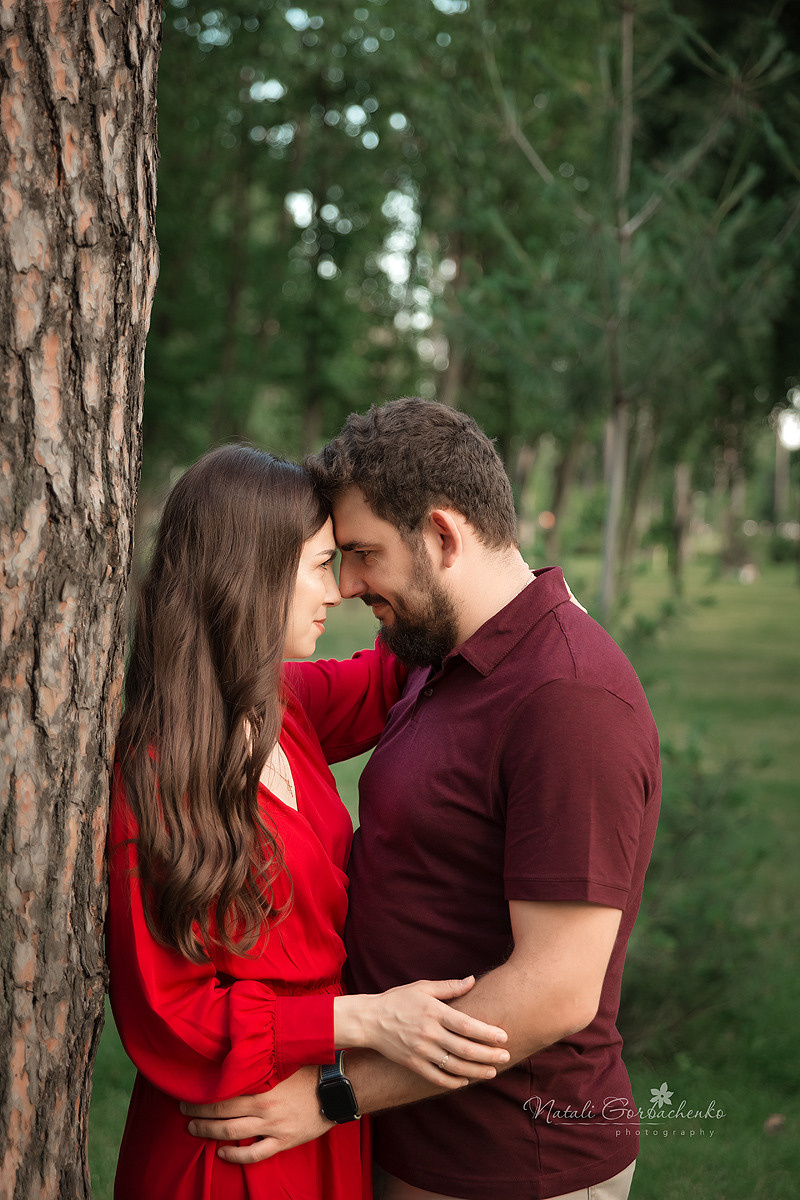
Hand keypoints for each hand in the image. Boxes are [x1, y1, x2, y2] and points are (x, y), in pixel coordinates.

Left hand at [181, 1066, 328, 1164]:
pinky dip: (235, 1155)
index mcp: (262, 1084)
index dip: (203, 1094)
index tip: (188, 1091)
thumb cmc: (310, 1070)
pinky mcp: (283, 1141)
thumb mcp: (283, 1059)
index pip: (223, 1091)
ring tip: (193, 1129)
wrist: (336, 1088)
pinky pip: (254, 1154)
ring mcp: (272, 1126)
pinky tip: (222, 1153)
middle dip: (198, 1113)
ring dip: (208, 1132)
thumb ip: (262, 1058)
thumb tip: (242, 1043)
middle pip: (221, 1113)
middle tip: (183, 1111)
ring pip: (231, 1132)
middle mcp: (263, 1106)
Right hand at [335, 976, 508, 1086]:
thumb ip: (449, 987)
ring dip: (476, 1070)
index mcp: (434, 1012)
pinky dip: (453, 1081)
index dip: (487, 1033)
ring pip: (455, 1066)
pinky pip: (437, 1077)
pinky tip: (465, 1080)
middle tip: (506, 1056)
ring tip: (492, 1071)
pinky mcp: (413, 1064)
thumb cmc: (398, 1000)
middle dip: (489, 1055)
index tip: (504, 1037)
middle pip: (465, 1049)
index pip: (467, 1025)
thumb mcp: (422, 987)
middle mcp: (429, 1033)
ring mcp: (421, 1051)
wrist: (369, 1020)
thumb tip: (472, 980)